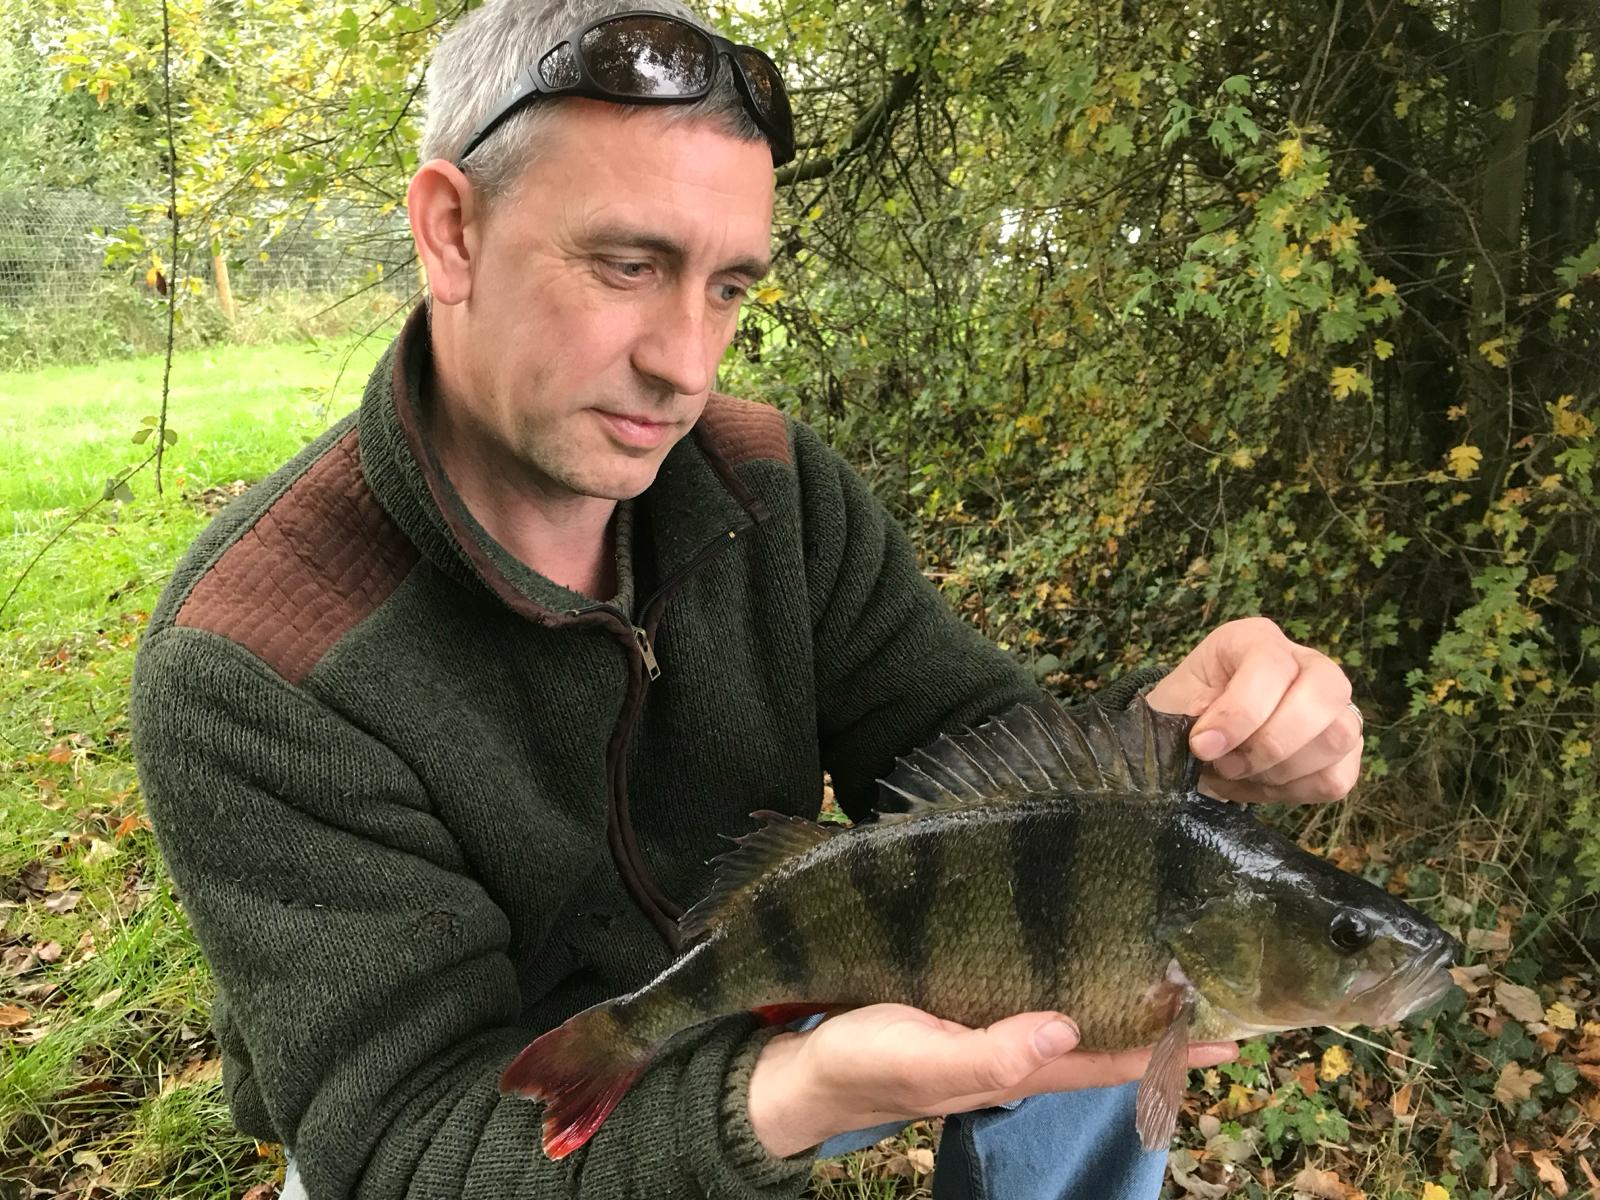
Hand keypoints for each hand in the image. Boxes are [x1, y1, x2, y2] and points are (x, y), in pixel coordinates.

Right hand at [745, 1003, 1236, 1157]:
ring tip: (1179, 966)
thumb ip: (989, 1053)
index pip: (1116, 1056)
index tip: (1232, 1026)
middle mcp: (1020, 1044)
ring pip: (1083, 1008)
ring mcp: (995, 1022)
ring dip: (1130, 991)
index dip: (1173, 1043)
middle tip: (1226, 985)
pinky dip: (1080, 973)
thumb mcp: (920, 1057)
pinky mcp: (968, 997)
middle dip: (1165, 1014)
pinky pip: (1041, 988)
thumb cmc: (860, 1059)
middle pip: (1111, 1031)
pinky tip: (1089, 954)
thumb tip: (1065, 1027)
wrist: (799, 1067)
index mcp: (1018, 1064)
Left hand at [1143, 616, 1361, 804]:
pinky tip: (1264, 783)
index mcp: (1256, 639)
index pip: (1271, 667)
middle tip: (1228, 764)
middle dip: (1271, 743)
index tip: (1204, 745)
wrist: (1193, 743)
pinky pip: (1338, 778)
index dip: (1239, 714)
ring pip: (1339, 738)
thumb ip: (1193, 714)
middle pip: (1324, 696)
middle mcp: (1306, 663)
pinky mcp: (1344, 752)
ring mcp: (1333, 707)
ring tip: (1241, 772)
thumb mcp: (1175, 702)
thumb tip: (1214, 740)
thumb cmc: (1183, 711)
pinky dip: (1297, 790)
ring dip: (1282, 770)